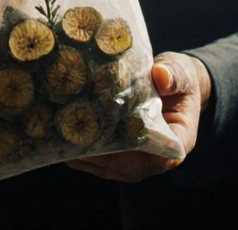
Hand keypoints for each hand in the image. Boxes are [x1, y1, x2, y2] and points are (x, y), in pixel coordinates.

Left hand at [66, 52, 211, 181]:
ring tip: (56, 133)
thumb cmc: (179, 80)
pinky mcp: (116, 153)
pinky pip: (95, 158)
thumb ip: (174, 75)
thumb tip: (161, 76)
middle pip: (121, 166)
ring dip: (80, 153)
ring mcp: (133, 159)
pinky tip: (58, 132)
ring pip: (103, 166)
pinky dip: (77, 148)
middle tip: (66, 134)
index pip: (157, 157)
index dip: (130, 154)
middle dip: (93, 153)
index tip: (105, 141)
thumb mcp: (181, 72)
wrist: (172, 83)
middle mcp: (153, 158)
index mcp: (177, 142)